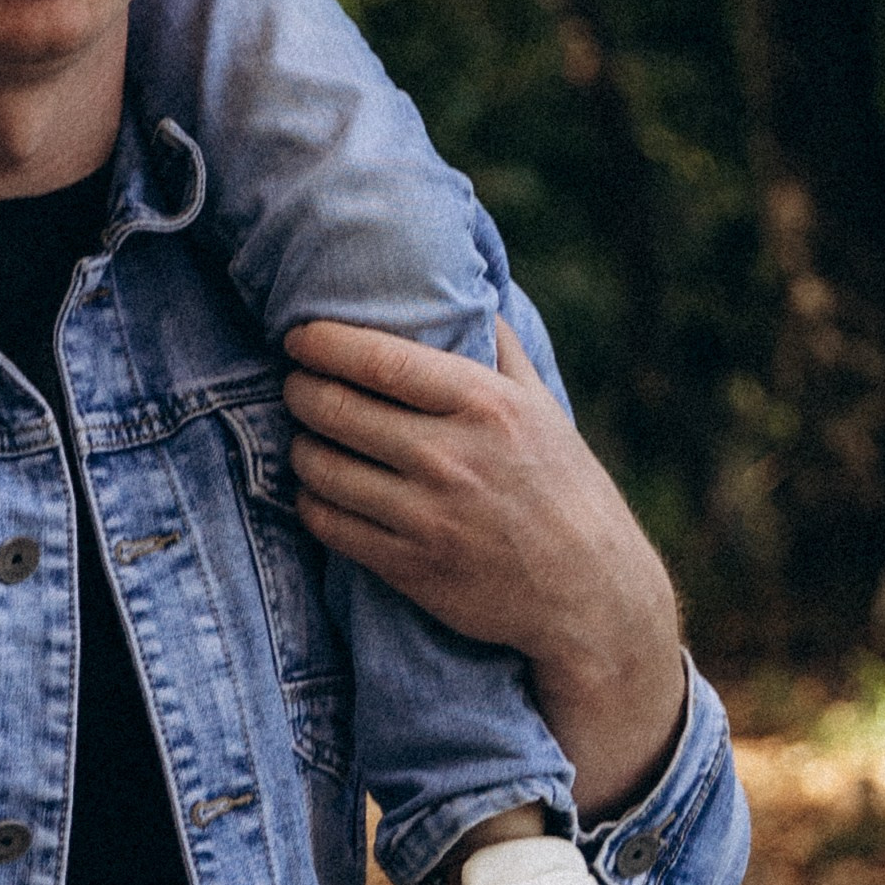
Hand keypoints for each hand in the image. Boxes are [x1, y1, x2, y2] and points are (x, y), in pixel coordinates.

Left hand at [282, 318, 687, 821]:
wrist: (590, 594)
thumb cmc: (565, 487)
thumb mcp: (543, 407)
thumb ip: (501, 348)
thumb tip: (469, 290)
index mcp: (485, 405)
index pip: (379, 360)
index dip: (324, 343)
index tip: (299, 337)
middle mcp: (452, 458)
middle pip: (337, 409)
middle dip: (300, 390)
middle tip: (294, 383)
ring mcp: (429, 518)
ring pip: (324, 469)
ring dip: (300, 447)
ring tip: (303, 436)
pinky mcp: (413, 569)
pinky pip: (332, 527)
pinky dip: (311, 502)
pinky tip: (316, 490)